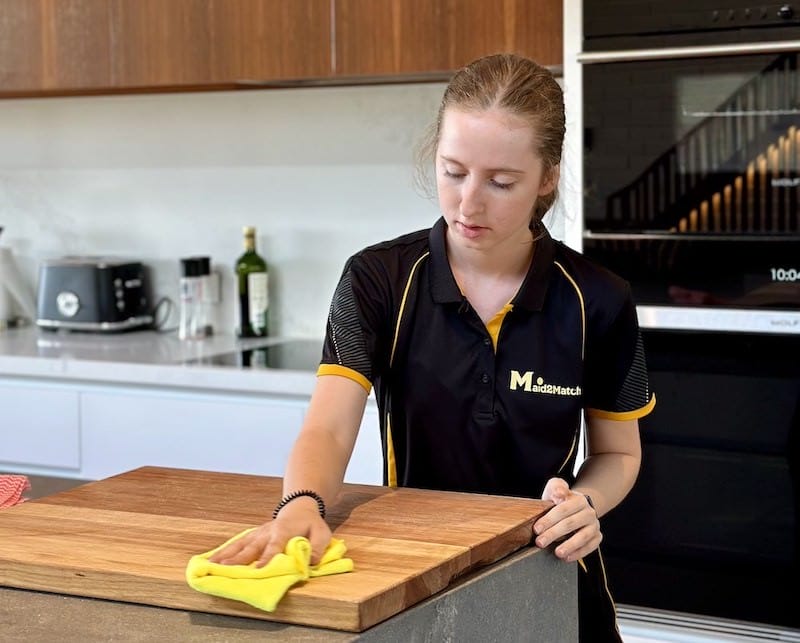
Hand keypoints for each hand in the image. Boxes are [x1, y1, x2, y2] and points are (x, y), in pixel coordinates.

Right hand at [208, 497, 331, 566]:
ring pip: (239, 545)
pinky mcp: (251, 536)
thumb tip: (310, 563)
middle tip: (222, 569)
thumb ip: (318, 548)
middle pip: (251, 547)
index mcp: (283, 531)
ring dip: (224, 556)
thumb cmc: (311, 524)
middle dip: (237, 559)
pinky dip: (223, 552)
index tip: (259, 570)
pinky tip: (211, 561)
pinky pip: (236, 544)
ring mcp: (257, 534)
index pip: (274, 546)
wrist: (299, 507)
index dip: (267, 558)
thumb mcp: (322, 533)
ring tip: (209, 565)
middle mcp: (266, 532)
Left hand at [531, 477, 600, 562]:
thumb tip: (560, 493)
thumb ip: (556, 486)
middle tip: (540, 542)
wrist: (575, 509)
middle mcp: (589, 513)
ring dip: (569, 546)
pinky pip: (590, 547)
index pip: (563, 510)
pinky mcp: (597, 537)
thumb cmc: (560, 500)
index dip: (549, 520)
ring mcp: (594, 526)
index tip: (537, 529)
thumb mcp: (555, 488)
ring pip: (583, 537)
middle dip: (553, 534)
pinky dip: (579, 553)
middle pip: (570, 524)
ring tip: (557, 553)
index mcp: (579, 500)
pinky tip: (567, 558)